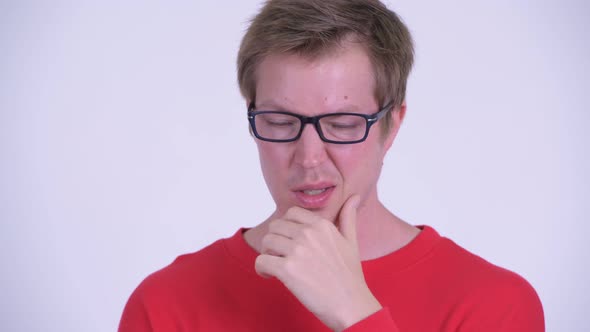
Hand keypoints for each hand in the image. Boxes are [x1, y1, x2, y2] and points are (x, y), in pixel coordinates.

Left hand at [255, 195, 381, 330]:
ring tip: (276, 266)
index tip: (290, 242)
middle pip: (275, 226)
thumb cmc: (350, 275)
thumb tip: (354, 197)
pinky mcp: (287, 270)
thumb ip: (348, 217)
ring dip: (267, 254)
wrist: (351, 305)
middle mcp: (308, 234)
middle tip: (280, 255)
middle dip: (274, 240)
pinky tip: (271, 276)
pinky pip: (261, 261)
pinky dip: (261, 269)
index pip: (291, 213)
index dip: (287, 228)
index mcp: (321, 225)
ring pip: (266, 242)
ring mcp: (297, 251)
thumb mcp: (351, 241)